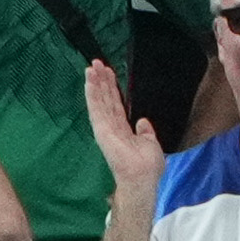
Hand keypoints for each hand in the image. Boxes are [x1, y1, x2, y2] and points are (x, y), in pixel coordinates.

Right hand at [84, 60, 163, 191]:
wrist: (142, 178)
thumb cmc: (147, 166)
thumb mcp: (150, 143)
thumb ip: (145, 131)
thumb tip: (143, 122)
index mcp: (122, 129)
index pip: (115, 104)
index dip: (111, 87)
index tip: (108, 72)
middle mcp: (111, 126)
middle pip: (105, 99)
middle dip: (101, 80)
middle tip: (96, 62)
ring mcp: (105, 128)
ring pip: (99, 101)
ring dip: (94, 83)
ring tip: (91, 66)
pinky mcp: (101, 130)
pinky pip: (96, 108)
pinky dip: (92, 94)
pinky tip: (89, 81)